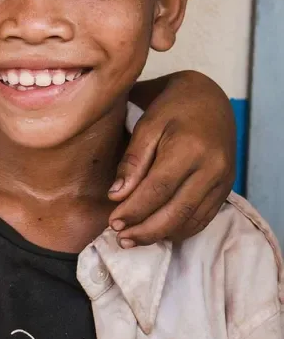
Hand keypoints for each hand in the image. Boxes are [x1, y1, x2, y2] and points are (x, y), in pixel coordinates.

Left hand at [109, 71, 236, 246]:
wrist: (209, 98)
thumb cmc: (171, 108)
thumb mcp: (146, 125)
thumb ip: (132, 161)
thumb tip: (116, 195)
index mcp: (189, 149)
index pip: (158, 189)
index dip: (135, 210)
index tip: (113, 223)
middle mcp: (211, 168)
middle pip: (177, 210)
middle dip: (147, 230)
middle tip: (121, 239)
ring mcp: (223, 180)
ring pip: (192, 219)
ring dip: (162, 234)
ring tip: (134, 240)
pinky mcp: (226, 188)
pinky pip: (204, 217)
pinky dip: (181, 229)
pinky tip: (159, 232)